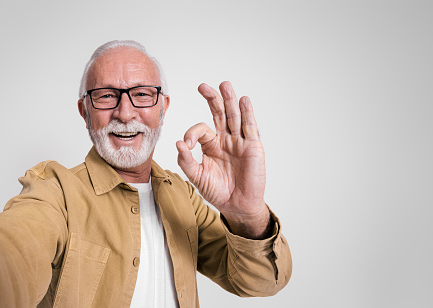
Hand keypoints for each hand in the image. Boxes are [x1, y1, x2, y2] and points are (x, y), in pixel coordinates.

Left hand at [176, 81, 270, 238]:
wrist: (237, 206)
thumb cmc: (218, 191)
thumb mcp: (197, 177)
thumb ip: (187, 161)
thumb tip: (178, 144)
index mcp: (211, 145)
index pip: (201, 129)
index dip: (192, 133)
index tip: (187, 144)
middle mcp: (226, 139)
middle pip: (219, 114)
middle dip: (212, 99)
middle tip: (203, 86)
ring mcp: (240, 142)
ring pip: (235, 116)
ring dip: (230, 100)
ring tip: (225, 85)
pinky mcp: (253, 147)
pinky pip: (250, 128)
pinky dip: (247, 113)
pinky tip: (243, 100)